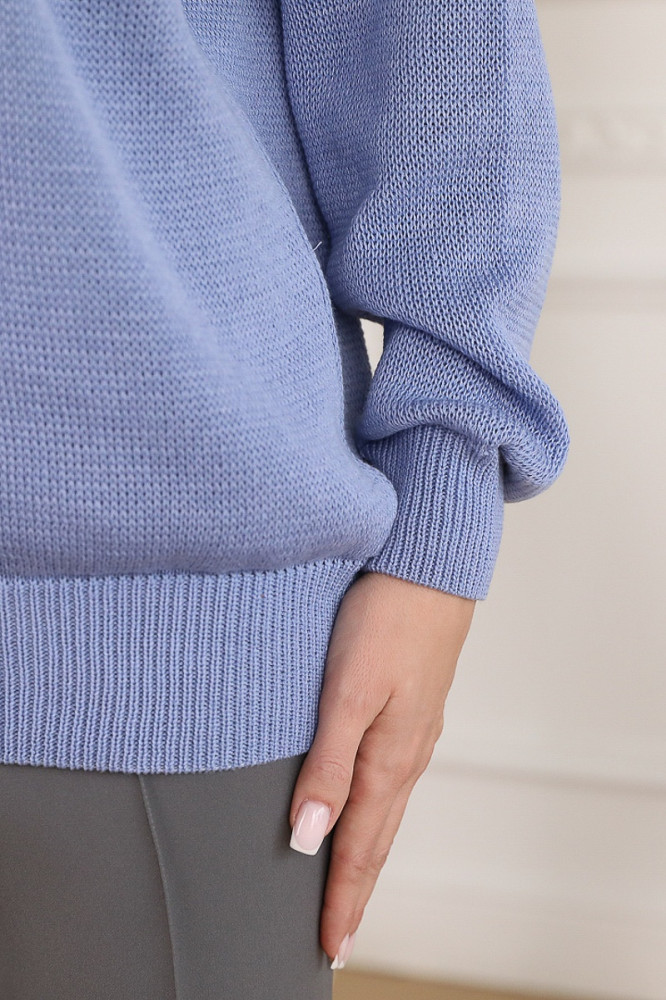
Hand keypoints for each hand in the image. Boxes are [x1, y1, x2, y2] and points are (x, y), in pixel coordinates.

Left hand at [288, 569, 475, 966]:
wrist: (429, 568)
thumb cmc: (386, 620)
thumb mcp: (347, 692)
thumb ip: (328, 765)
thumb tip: (309, 837)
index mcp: (388, 757)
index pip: (359, 847)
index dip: (341, 899)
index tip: (329, 946)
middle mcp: (405, 753)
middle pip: (377, 838)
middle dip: (356, 890)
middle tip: (340, 936)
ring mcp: (412, 731)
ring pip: (385, 811)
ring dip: (367, 855)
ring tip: (351, 886)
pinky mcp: (410, 708)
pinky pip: (390, 779)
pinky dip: (375, 813)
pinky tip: (366, 808)